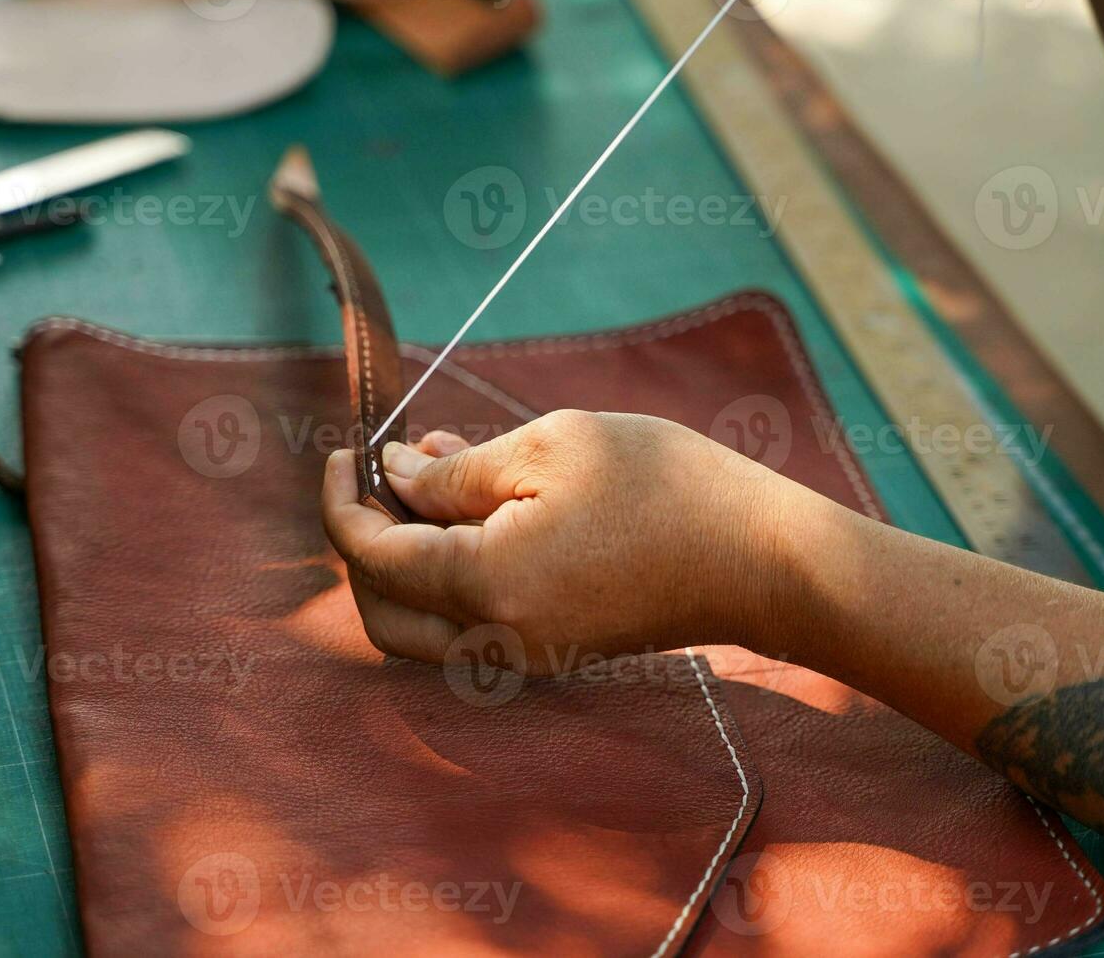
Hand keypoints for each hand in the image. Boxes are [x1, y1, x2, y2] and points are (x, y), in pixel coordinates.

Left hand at [322, 410, 803, 672]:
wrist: (761, 559)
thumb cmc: (665, 486)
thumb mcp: (553, 446)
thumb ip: (457, 469)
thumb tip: (396, 477)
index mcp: (485, 585)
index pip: (371, 554)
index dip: (342, 499)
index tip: (346, 448)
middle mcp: (495, 641)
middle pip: (382, 609)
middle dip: (362, 542)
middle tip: (377, 473)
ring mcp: (525, 657)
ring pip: (420, 627)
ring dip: (405, 559)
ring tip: (433, 475)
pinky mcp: (553, 652)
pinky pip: (470, 625)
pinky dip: (450, 573)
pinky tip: (476, 506)